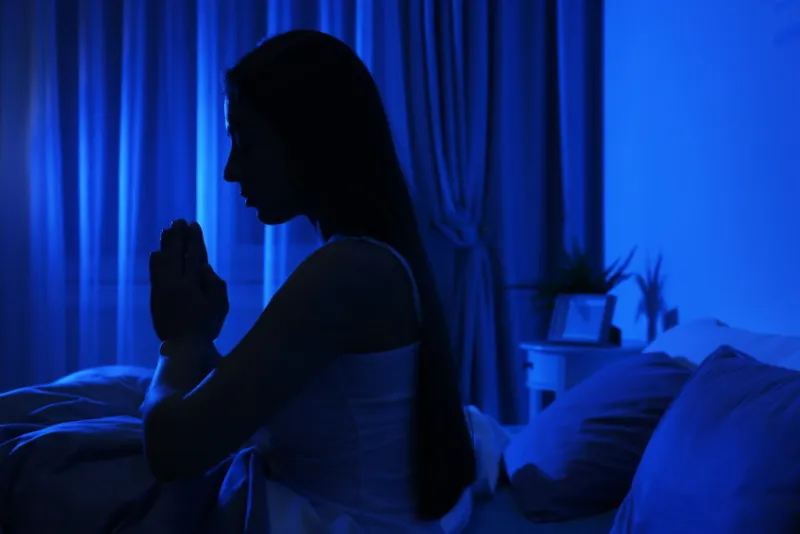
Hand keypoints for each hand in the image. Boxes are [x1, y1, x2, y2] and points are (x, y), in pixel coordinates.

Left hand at [149, 219, 228, 341]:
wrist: (183, 346)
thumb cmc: (207, 326)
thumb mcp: (220, 306)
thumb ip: (215, 284)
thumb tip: (204, 266)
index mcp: (192, 285)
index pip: (193, 256)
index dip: (193, 240)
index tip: (193, 225)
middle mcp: (175, 284)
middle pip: (176, 254)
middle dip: (178, 237)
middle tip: (178, 221)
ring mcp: (163, 290)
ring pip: (162, 261)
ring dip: (165, 244)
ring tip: (167, 230)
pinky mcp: (155, 297)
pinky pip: (154, 273)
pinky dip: (155, 261)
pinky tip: (157, 252)